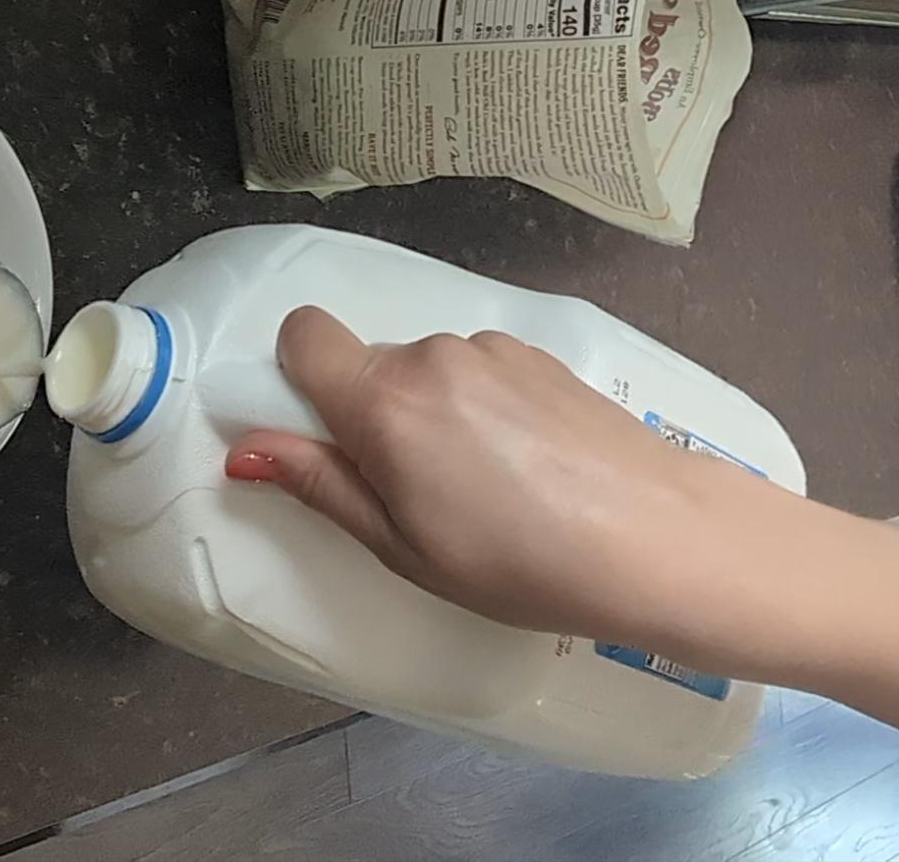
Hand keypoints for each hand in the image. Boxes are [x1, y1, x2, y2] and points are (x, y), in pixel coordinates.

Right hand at [224, 307, 768, 645]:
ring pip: (431, 372)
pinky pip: (482, 372)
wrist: (654, 538)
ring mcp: (494, 348)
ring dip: (436, 416)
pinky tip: (528, 468)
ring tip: (487, 490)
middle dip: (376, 417)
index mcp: (385, 400)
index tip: (327, 438)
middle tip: (420, 495)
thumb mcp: (402, 547)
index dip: (300, 378)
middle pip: (372, 364)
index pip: (303, 335)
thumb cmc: (518, 563)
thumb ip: (321, 485)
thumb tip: (245, 448)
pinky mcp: (543, 354)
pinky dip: (485, 409)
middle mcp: (434, 354)